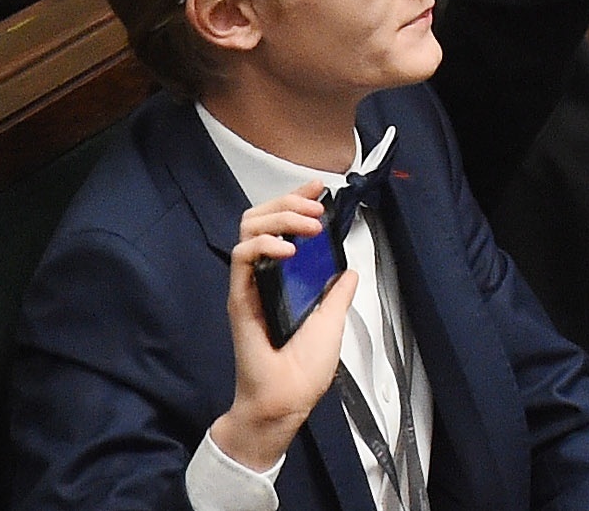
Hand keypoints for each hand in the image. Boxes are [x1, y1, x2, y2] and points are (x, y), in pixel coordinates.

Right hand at [209, 184, 355, 473]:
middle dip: (288, 202)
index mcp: (284, 278)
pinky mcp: (239, 299)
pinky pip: (241, 259)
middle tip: (315, 208)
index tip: (318, 188)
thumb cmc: (304, 368)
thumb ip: (337, 292)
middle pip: (259, 219)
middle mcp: (263, 276)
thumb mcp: (332, 320)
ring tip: (307, 226)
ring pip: (247, 230)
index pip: (282, 227)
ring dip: (279, 218)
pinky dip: (264, 245)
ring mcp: (249, 285)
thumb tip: (348, 270)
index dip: (296, 201)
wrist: (286, 399)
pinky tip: (288, 249)